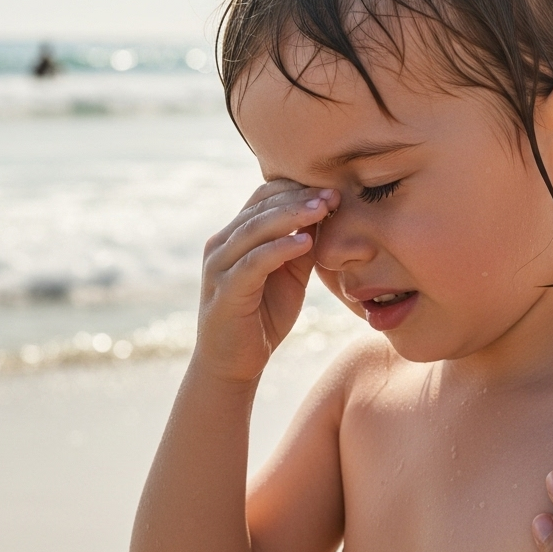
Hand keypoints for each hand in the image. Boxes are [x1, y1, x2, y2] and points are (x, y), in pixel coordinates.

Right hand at [194, 180, 338, 382]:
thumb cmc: (264, 315)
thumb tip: (326, 215)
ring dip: (292, 215)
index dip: (297, 188)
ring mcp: (219, 267)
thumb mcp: (290, 275)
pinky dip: (279, 249)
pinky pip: (253, 263)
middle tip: (333, 194)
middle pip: (260, 207)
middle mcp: (222, 245)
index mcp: (235, 236)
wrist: (235, 363)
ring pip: (255, 229)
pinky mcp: (225, 291)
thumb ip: (302, 246)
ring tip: (323, 209)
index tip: (332, 188)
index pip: (263, 197)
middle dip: (299, 198)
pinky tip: (304, 243)